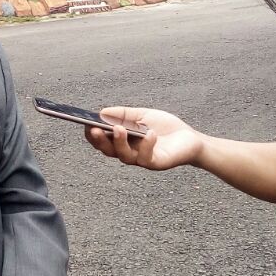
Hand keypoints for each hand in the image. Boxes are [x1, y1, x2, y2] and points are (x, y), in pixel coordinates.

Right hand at [84, 106, 203, 171]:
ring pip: (124, 156)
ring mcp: (142, 160)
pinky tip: (150, 134)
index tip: (85, 124)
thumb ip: (123, 114)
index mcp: (124, 141)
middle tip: (94, 129)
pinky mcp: (156, 163)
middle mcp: (129, 152)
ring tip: (119, 129)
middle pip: (108, 151)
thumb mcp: (142, 115)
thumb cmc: (165, 127)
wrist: (190, 139)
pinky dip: (146, 145)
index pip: (103, 141)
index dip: (92, 135)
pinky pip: (146, 158)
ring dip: (119, 142)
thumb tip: (101, 112)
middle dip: (99, 140)